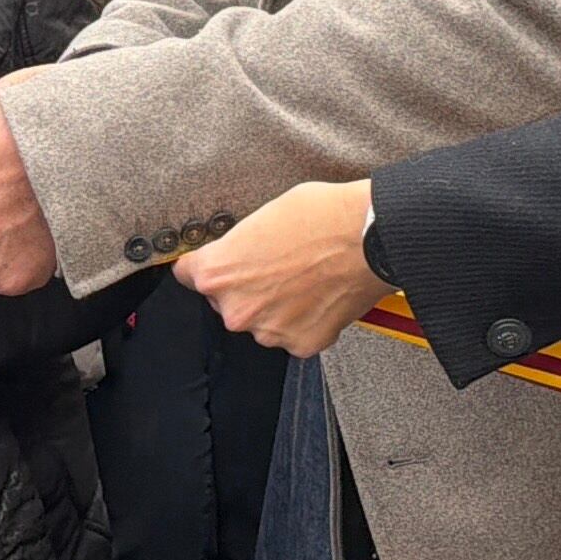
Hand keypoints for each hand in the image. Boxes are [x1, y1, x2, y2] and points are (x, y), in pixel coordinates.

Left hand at [177, 180, 387, 357]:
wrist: (372, 237)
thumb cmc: (323, 216)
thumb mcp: (262, 215)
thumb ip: (238, 245)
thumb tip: (236, 254)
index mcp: (217, 274)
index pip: (187, 275)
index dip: (203, 264)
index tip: (211, 264)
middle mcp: (238, 310)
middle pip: (226, 301)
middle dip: (245, 286)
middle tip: (275, 264)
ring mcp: (270, 331)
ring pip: (261, 320)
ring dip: (275, 305)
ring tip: (304, 276)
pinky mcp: (302, 344)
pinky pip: (293, 333)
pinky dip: (303, 319)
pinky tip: (319, 293)